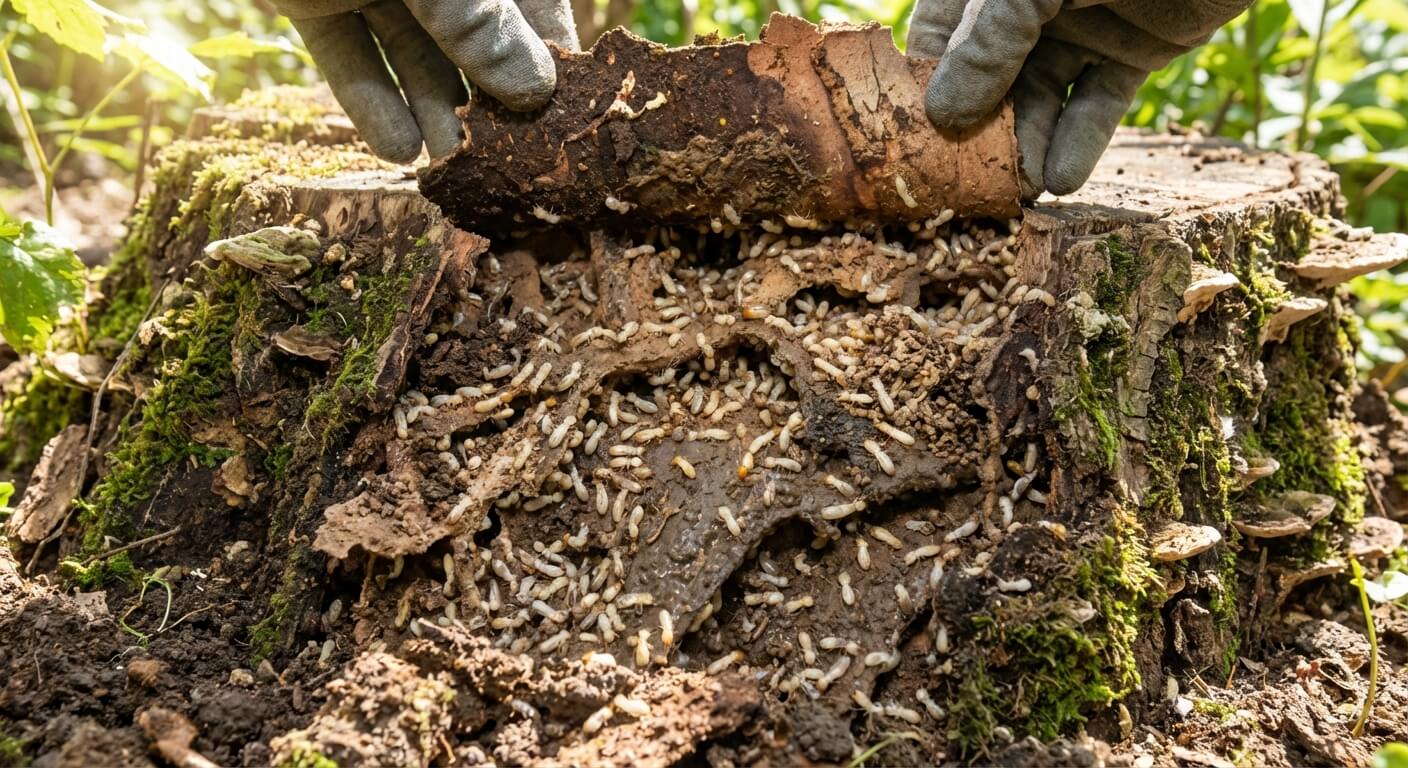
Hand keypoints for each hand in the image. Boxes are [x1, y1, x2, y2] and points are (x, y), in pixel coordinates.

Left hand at [278, 0, 578, 162]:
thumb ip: (481, 25)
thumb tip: (537, 91)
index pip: (535, 5)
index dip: (549, 59)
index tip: (562, 123)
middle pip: (473, 41)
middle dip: (487, 101)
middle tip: (504, 164)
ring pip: (413, 55)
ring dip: (433, 112)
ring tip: (451, 169)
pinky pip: (349, 56)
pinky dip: (370, 102)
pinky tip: (397, 149)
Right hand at [908, 0, 1250, 196]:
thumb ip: (986, 46)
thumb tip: (941, 116)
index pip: (940, 35)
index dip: (925, 84)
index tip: (915, 138)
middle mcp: (1032, 4)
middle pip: (990, 76)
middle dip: (980, 127)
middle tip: (968, 181)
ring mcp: (1084, 25)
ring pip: (1044, 96)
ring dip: (1030, 143)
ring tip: (1021, 188)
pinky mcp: (1138, 49)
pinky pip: (1099, 103)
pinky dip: (1082, 141)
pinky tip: (1062, 179)